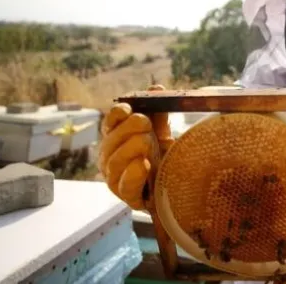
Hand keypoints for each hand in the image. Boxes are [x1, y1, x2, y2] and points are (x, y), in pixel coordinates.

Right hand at [98, 84, 173, 209]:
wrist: (176, 186)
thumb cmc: (162, 157)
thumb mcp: (161, 133)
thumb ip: (158, 113)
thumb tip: (157, 89)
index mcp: (116, 139)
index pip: (109, 123)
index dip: (116, 115)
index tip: (128, 109)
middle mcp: (110, 157)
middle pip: (111, 140)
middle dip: (128, 130)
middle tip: (145, 124)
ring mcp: (116, 178)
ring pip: (115, 161)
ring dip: (132, 148)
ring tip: (147, 143)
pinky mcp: (128, 197)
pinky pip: (125, 185)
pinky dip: (134, 174)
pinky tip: (144, 164)